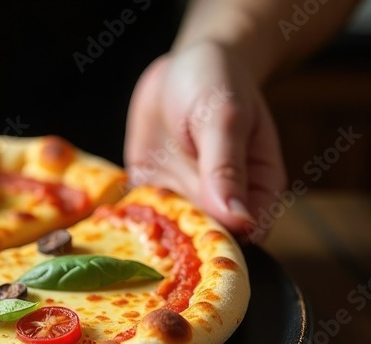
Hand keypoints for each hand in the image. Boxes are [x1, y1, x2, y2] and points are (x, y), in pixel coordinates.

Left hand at [125, 42, 285, 237]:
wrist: (183, 65)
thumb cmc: (217, 83)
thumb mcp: (223, 119)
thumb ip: (226, 169)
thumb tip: (240, 222)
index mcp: (258, 190)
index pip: (248, 235)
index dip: (223, 247)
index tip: (195, 247)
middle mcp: (222, 202)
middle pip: (205, 242)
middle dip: (181, 251)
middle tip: (154, 245)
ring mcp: (185, 199)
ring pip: (170, 236)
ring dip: (150, 240)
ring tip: (130, 235)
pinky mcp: (153, 192)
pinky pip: (140, 216)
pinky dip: (127, 221)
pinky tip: (112, 220)